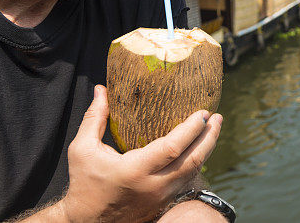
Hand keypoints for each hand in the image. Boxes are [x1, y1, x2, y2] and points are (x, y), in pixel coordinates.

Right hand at [59, 85, 222, 222]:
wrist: (87, 222)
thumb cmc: (84, 183)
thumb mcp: (82, 149)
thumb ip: (94, 118)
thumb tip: (102, 89)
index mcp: (135, 170)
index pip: (173, 147)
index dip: (192, 129)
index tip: (203, 112)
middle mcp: (153, 186)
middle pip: (193, 160)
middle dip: (209, 136)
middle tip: (217, 117)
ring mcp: (161, 197)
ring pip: (194, 171)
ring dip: (207, 149)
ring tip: (213, 129)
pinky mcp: (164, 203)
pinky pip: (188, 180)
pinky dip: (197, 162)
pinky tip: (201, 148)